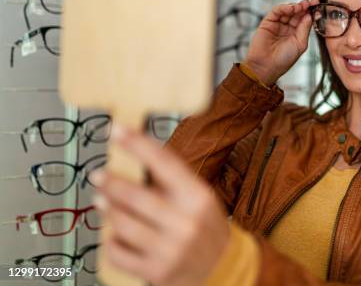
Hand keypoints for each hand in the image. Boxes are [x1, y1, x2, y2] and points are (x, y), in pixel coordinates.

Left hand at [91, 125, 228, 285]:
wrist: (222, 269)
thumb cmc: (205, 228)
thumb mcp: (199, 199)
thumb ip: (172, 180)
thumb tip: (136, 153)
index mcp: (198, 197)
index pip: (164, 162)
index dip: (137, 143)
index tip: (116, 130)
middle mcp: (186, 222)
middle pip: (135, 196)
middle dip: (110, 183)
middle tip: (98, 175)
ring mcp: (171, 249)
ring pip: (122, 223)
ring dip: (107, 210)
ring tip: (101, 202)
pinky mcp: (156, 272)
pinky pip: (118, 252)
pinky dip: (110, 241)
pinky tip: (113, 234)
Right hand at [244, 0, 318, 84]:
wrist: (266, 66)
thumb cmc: (283, 60)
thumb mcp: (300, 44)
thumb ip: (305, 28)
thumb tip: (310, 15)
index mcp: (296, 34)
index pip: (305, 19)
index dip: (310, 11)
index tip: (316, 3)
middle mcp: (288, 28)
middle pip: (297, 13)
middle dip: (304, 6)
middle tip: (310, 2)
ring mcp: (278, 24)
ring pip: (287, 10)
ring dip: (295, 6)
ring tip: (300, 6)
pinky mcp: (268, 22)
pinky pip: (276, 11)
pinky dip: (284, 7)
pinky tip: (291, 8)